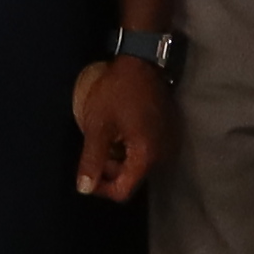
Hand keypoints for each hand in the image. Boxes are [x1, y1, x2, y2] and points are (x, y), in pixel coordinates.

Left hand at [73, 53, 169, 201]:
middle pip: (132, 180)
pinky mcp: (170, 134)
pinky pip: (148, 153)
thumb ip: (92, 159)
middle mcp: (163, 156)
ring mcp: (169, 145)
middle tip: (96, 147)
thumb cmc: (118, 91)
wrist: (142, 61)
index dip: (101, 188)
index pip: (123, 192)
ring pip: (139, 167)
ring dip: (121, 159)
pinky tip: (122, 130)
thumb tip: (83, 189)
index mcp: (147, 156)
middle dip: (110, 170)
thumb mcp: (98, 125)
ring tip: (108, 136)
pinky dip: (132, 149)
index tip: (87, 170)